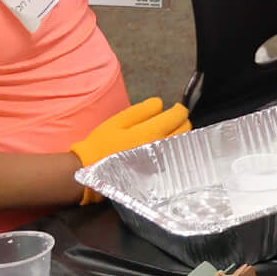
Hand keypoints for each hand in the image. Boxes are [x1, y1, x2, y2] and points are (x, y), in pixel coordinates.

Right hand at [70, 97, 190, 200]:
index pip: (178, 116)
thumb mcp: (118, 121)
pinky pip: (176, 156)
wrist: (90, 169)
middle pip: (186, 129)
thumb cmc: (102, 143)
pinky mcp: (160, 172)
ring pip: (183, 143)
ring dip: (180, 134)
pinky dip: (176, 148)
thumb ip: (142, 110)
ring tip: (168, 132)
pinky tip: (165, 146)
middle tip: (172, 119)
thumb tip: (160, 103)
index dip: (179, 109)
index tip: (175, 108)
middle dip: (181, 121)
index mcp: (152, 132)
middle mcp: (162, 147)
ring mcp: (163, 162)